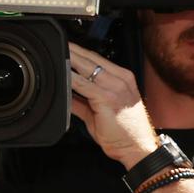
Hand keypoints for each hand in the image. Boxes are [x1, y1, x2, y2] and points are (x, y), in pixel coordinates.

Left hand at [67, 43, 158, 168]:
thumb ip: (81, 101)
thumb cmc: (124, 133)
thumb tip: (65, 95)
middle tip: (58, 44)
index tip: (66, 46)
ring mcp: (115, 88)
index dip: (80, 52)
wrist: (137, 148)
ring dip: (70, 60)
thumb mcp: (99, 112)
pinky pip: (83, 85)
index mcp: (122, 79)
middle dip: (72, 51)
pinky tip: (61, 75)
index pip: (97, 59)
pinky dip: (71, 79)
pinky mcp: (107, 99)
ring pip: (87, 68)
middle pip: (91, 59)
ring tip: (56, 54)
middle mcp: (121, 80)